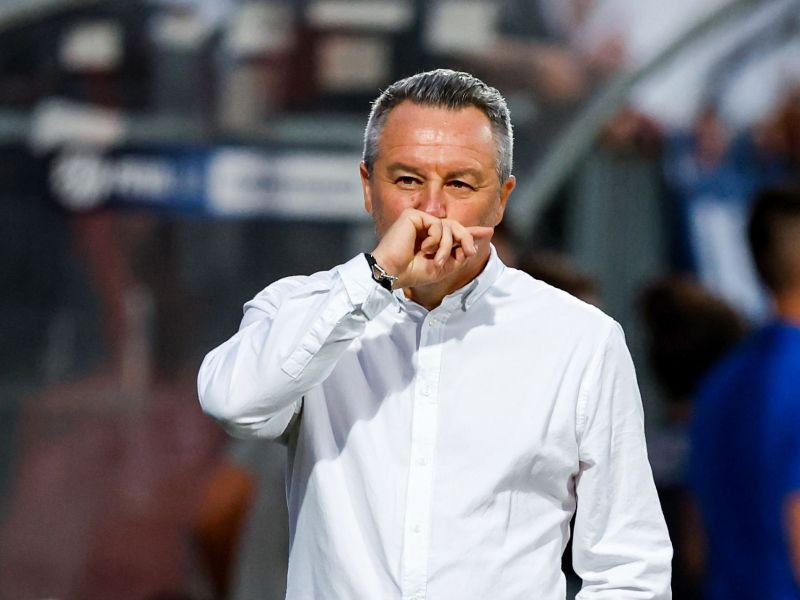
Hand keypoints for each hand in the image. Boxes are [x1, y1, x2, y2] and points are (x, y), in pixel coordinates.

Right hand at [370, 208, 493, 288]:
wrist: (392, 272)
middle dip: (466, 239)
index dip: (472, 232)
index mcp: (431, 239)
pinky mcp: (413, 215)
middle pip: (456, 227)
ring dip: (448, 246)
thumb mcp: (443, 267)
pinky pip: (438, 224)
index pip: (454, 232)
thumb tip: (474, 243)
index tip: (489, 231)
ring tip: (437, 260)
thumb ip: (458, 255)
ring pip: (449, 226)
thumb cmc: (412, 272)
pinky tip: (423, 248)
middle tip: (469, 252)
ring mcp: (419, 220)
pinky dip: (436, 239)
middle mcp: (425, 227)